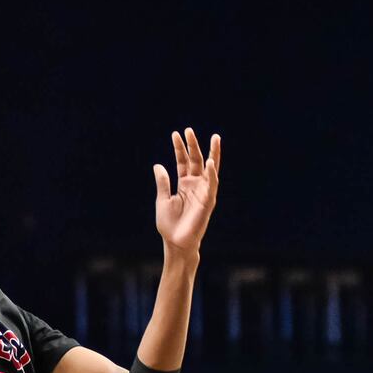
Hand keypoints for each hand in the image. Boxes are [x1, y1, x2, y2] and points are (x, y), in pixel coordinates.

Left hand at [153, 128, 220, 256]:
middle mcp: (195, 185)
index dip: (179, 148)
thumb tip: (158, 165)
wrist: (175, 243)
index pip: (183, 161)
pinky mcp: (208, 201)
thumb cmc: (169, 224)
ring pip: (210, 169)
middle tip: (189, 130)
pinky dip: (212, 173)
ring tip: (214, 137)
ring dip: (213, 153)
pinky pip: (212, 185)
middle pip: (196, 161)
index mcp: (183, 184)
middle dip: (194, 145)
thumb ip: (163, 183)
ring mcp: (203, 192)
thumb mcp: (163, 200)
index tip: (175, 133)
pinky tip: (211, 162)